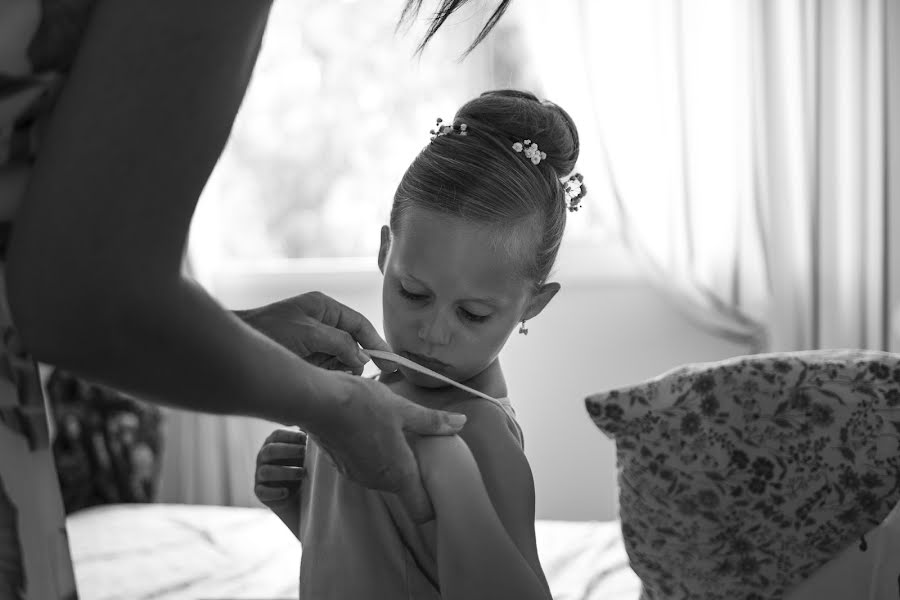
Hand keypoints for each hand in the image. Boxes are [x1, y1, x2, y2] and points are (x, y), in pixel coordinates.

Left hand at [236, 291, 395, 373]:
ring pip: (339, 361)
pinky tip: (313, 382)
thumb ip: (339, 343)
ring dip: (335, 374)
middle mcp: (320, 323)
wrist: (228, 348)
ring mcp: (311, 342)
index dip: (378, 344)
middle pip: (352, 345)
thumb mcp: (307, 334)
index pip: (360, 325)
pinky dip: (322, 379)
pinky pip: (324, 371)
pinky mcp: (303, 359)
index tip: (393, 364)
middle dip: (352, 363)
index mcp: (324, 308)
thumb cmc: (266, 332)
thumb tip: (363, 359)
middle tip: (348, 378)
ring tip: (320, 377)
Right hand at [254, 429, 306, 536]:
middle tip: (305, 452)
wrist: (297, 496)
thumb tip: (317, 429)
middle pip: (270, 450)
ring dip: (285, 472)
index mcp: (273, 443)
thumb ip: (308, 440)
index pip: (277, 435)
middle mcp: (263, 457)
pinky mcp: (260, 492)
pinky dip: (274, 492)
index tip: (306, 438)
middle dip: (288, 450)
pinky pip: (263, 491)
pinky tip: (286, 492)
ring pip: (266, 471)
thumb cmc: (302, 466)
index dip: (291, 436)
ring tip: (302, 473)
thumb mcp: (305, 453)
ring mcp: (259, 474)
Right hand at [314, 374, 466, 522]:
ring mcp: (356, 475)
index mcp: (398, 474)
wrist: (315, 401)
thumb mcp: (402, 409)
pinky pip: (366, 465)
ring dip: (392, 459)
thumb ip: (432, 421)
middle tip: (423, 446)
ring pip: (383, 475)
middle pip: (403, 488)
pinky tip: (372, 428)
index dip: (435, 503)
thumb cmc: (362, 405)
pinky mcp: (341, 465)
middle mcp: (377, 482)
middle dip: (414, 470)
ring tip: (397, 431)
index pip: (422, 509)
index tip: (442, 486)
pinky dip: (373, 453)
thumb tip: (461, 423)